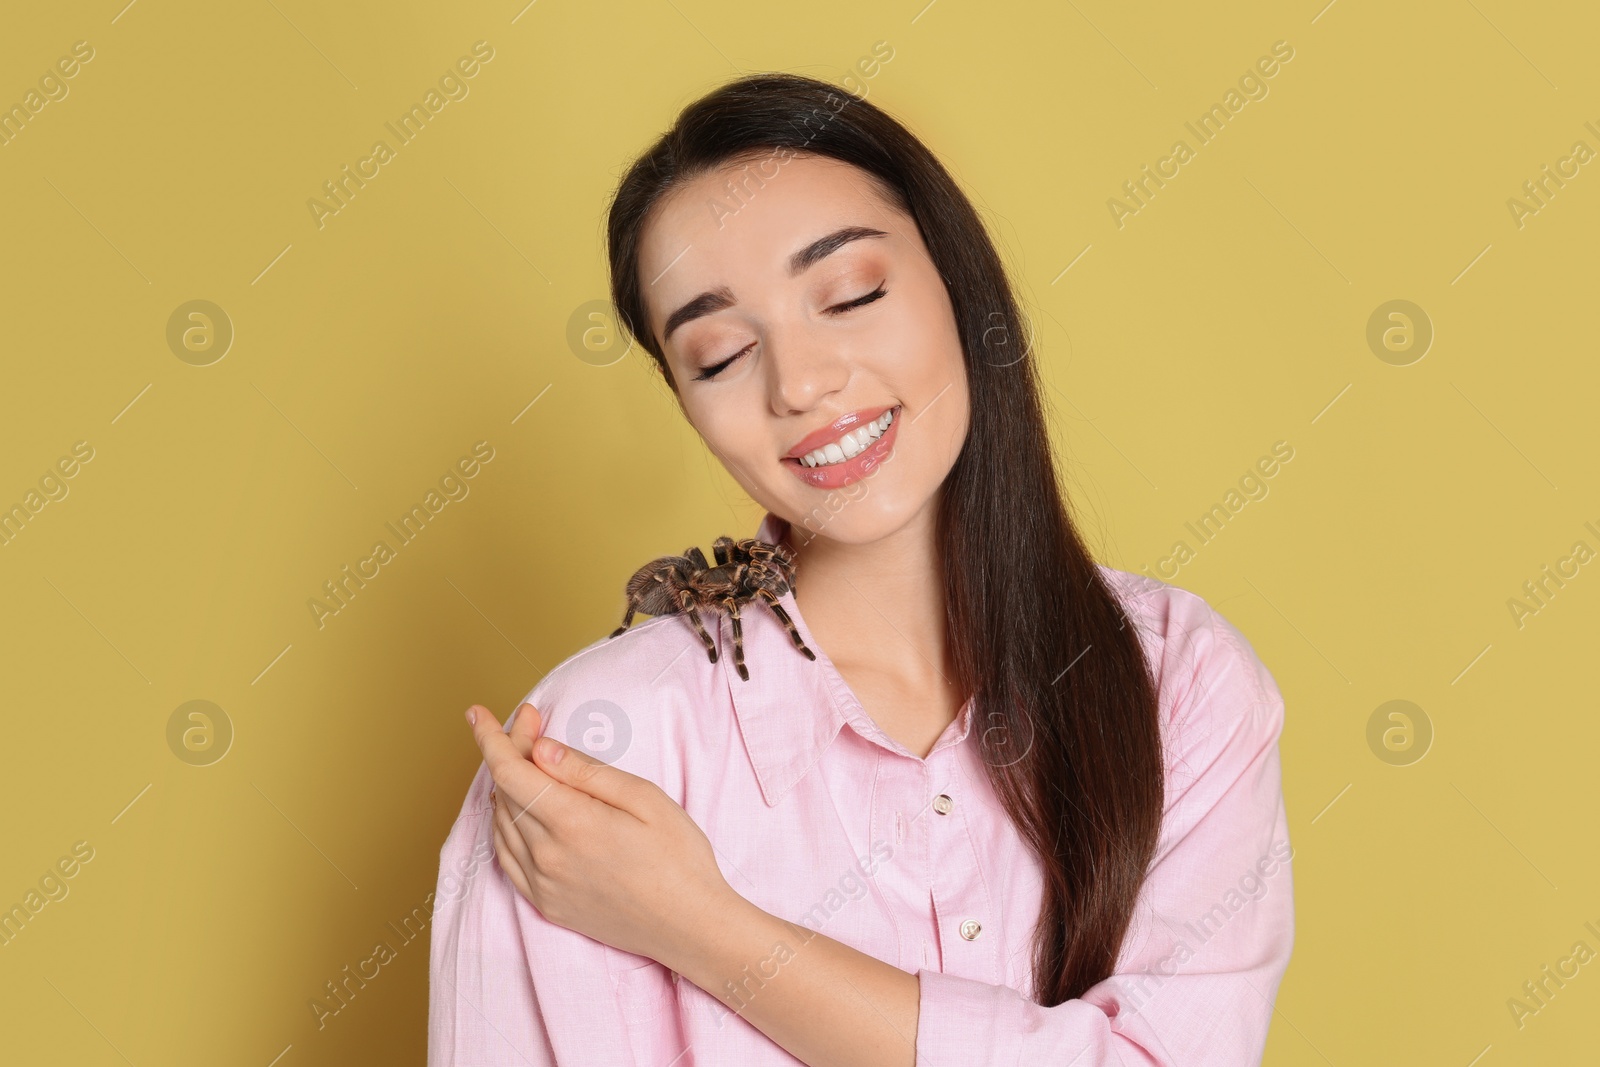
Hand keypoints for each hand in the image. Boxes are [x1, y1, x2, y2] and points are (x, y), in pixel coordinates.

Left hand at [466, 701, 734, 965]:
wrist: (690, 927)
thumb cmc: (679, 858)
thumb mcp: (644, 798)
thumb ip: (586, 771)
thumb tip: (541, 748)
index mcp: (572, 823)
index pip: (508, 771)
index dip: (490, 737)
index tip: (478, 712)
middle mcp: (546, 857)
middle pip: (504, 792)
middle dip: (511, 752)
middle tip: (535, 727)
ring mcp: (543, 885)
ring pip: (501, 824)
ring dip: (508, 788)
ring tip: (534, 764)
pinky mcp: (546, 905)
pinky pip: (508, 858)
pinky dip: (507, 826)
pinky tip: (525, 811)